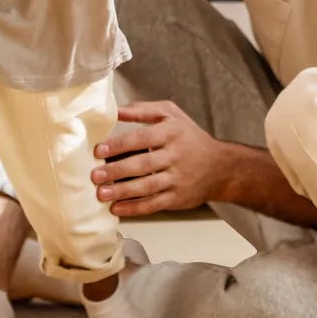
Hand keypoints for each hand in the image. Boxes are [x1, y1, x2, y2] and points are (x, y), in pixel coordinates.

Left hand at [91, 100, 231, 217]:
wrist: (221, 167)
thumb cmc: (190, 138)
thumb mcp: (171, 115)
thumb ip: (142, 110)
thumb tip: (114, 109)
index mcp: (171, 132)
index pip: (141, 137)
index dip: (119, 145)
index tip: (99, 150)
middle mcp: (175, 156)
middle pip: (143, 164)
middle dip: (117, 171)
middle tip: (95, 175)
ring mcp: (177, 179)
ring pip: (147, 186)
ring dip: (122, 191)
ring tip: (101, 193)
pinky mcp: (178, 198)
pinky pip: (154, 204)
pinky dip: (134, 208)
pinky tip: (117, 208)